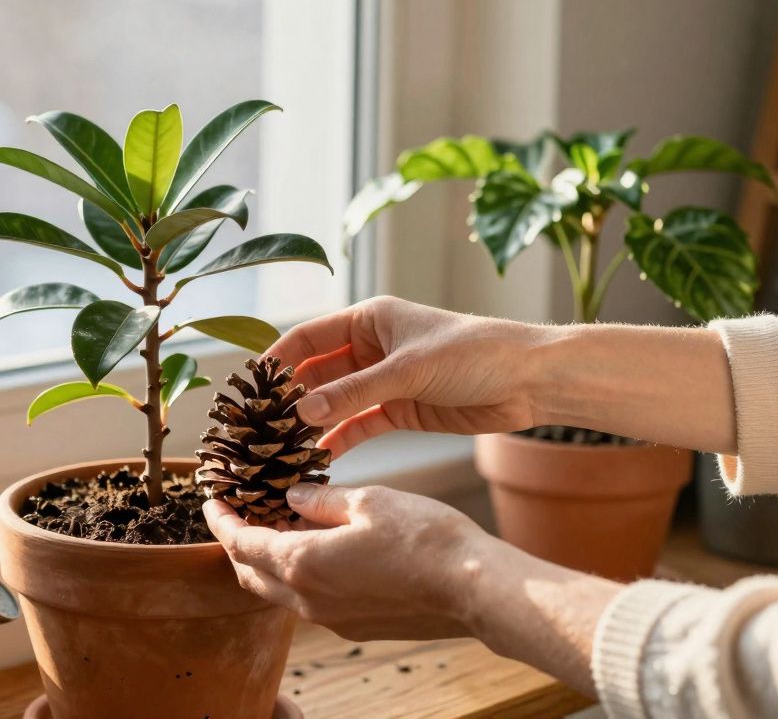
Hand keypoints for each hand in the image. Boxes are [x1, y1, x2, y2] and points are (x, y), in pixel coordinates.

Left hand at [205, 482, 621, 694]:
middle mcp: (307, 598)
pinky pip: (307, 601)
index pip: (238, 543)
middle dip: (235, 543)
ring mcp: (330, 618)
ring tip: (276, 524)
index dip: (219, 520)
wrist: (474, 589)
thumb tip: (291, 495)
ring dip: (265, 561)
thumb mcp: (367, 500)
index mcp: (302, 562)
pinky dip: (296, 574)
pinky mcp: (354, 626)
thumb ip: (320, 498)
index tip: (211, 499)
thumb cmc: (425, 538)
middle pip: (248, 573)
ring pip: (276, 591)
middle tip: (238, 511)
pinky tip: (315, 548)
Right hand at [267, 296, 550, 456]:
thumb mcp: (409, 370)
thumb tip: (301, 410)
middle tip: (258, 427)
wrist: (529, 381)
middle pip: (316, 373)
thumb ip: (355, 392)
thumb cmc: (474, 354)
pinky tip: (316, 459)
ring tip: (280, 448)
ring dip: (311, 423)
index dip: (276, 360)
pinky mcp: (400, 410)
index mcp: (369, 320)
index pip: (308, 338)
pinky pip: (358, 426)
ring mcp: (384, 381)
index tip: (248, 387)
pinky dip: (338, 440)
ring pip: (334, 403)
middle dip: (288, 398)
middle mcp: (371, 348)